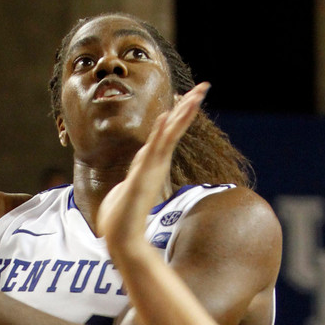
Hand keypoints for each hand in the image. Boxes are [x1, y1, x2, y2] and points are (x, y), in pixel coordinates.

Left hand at [97, 83, 207, 251]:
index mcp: (149, 165)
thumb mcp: (125, 193)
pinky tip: (167, 116)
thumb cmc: (120, 220)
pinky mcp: (145, 175)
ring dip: (182, 114)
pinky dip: (162, 132)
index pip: (165, 134)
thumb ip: (129, 184)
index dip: (176, 115)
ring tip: (196, 94)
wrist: (121, 238)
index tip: (186, 97)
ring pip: (169, 134)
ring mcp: (151, 168)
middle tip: (204, 87)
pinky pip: (156, 148)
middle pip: (174, 128)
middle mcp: (155, 164)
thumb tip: (126, 189)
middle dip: (188, 107)